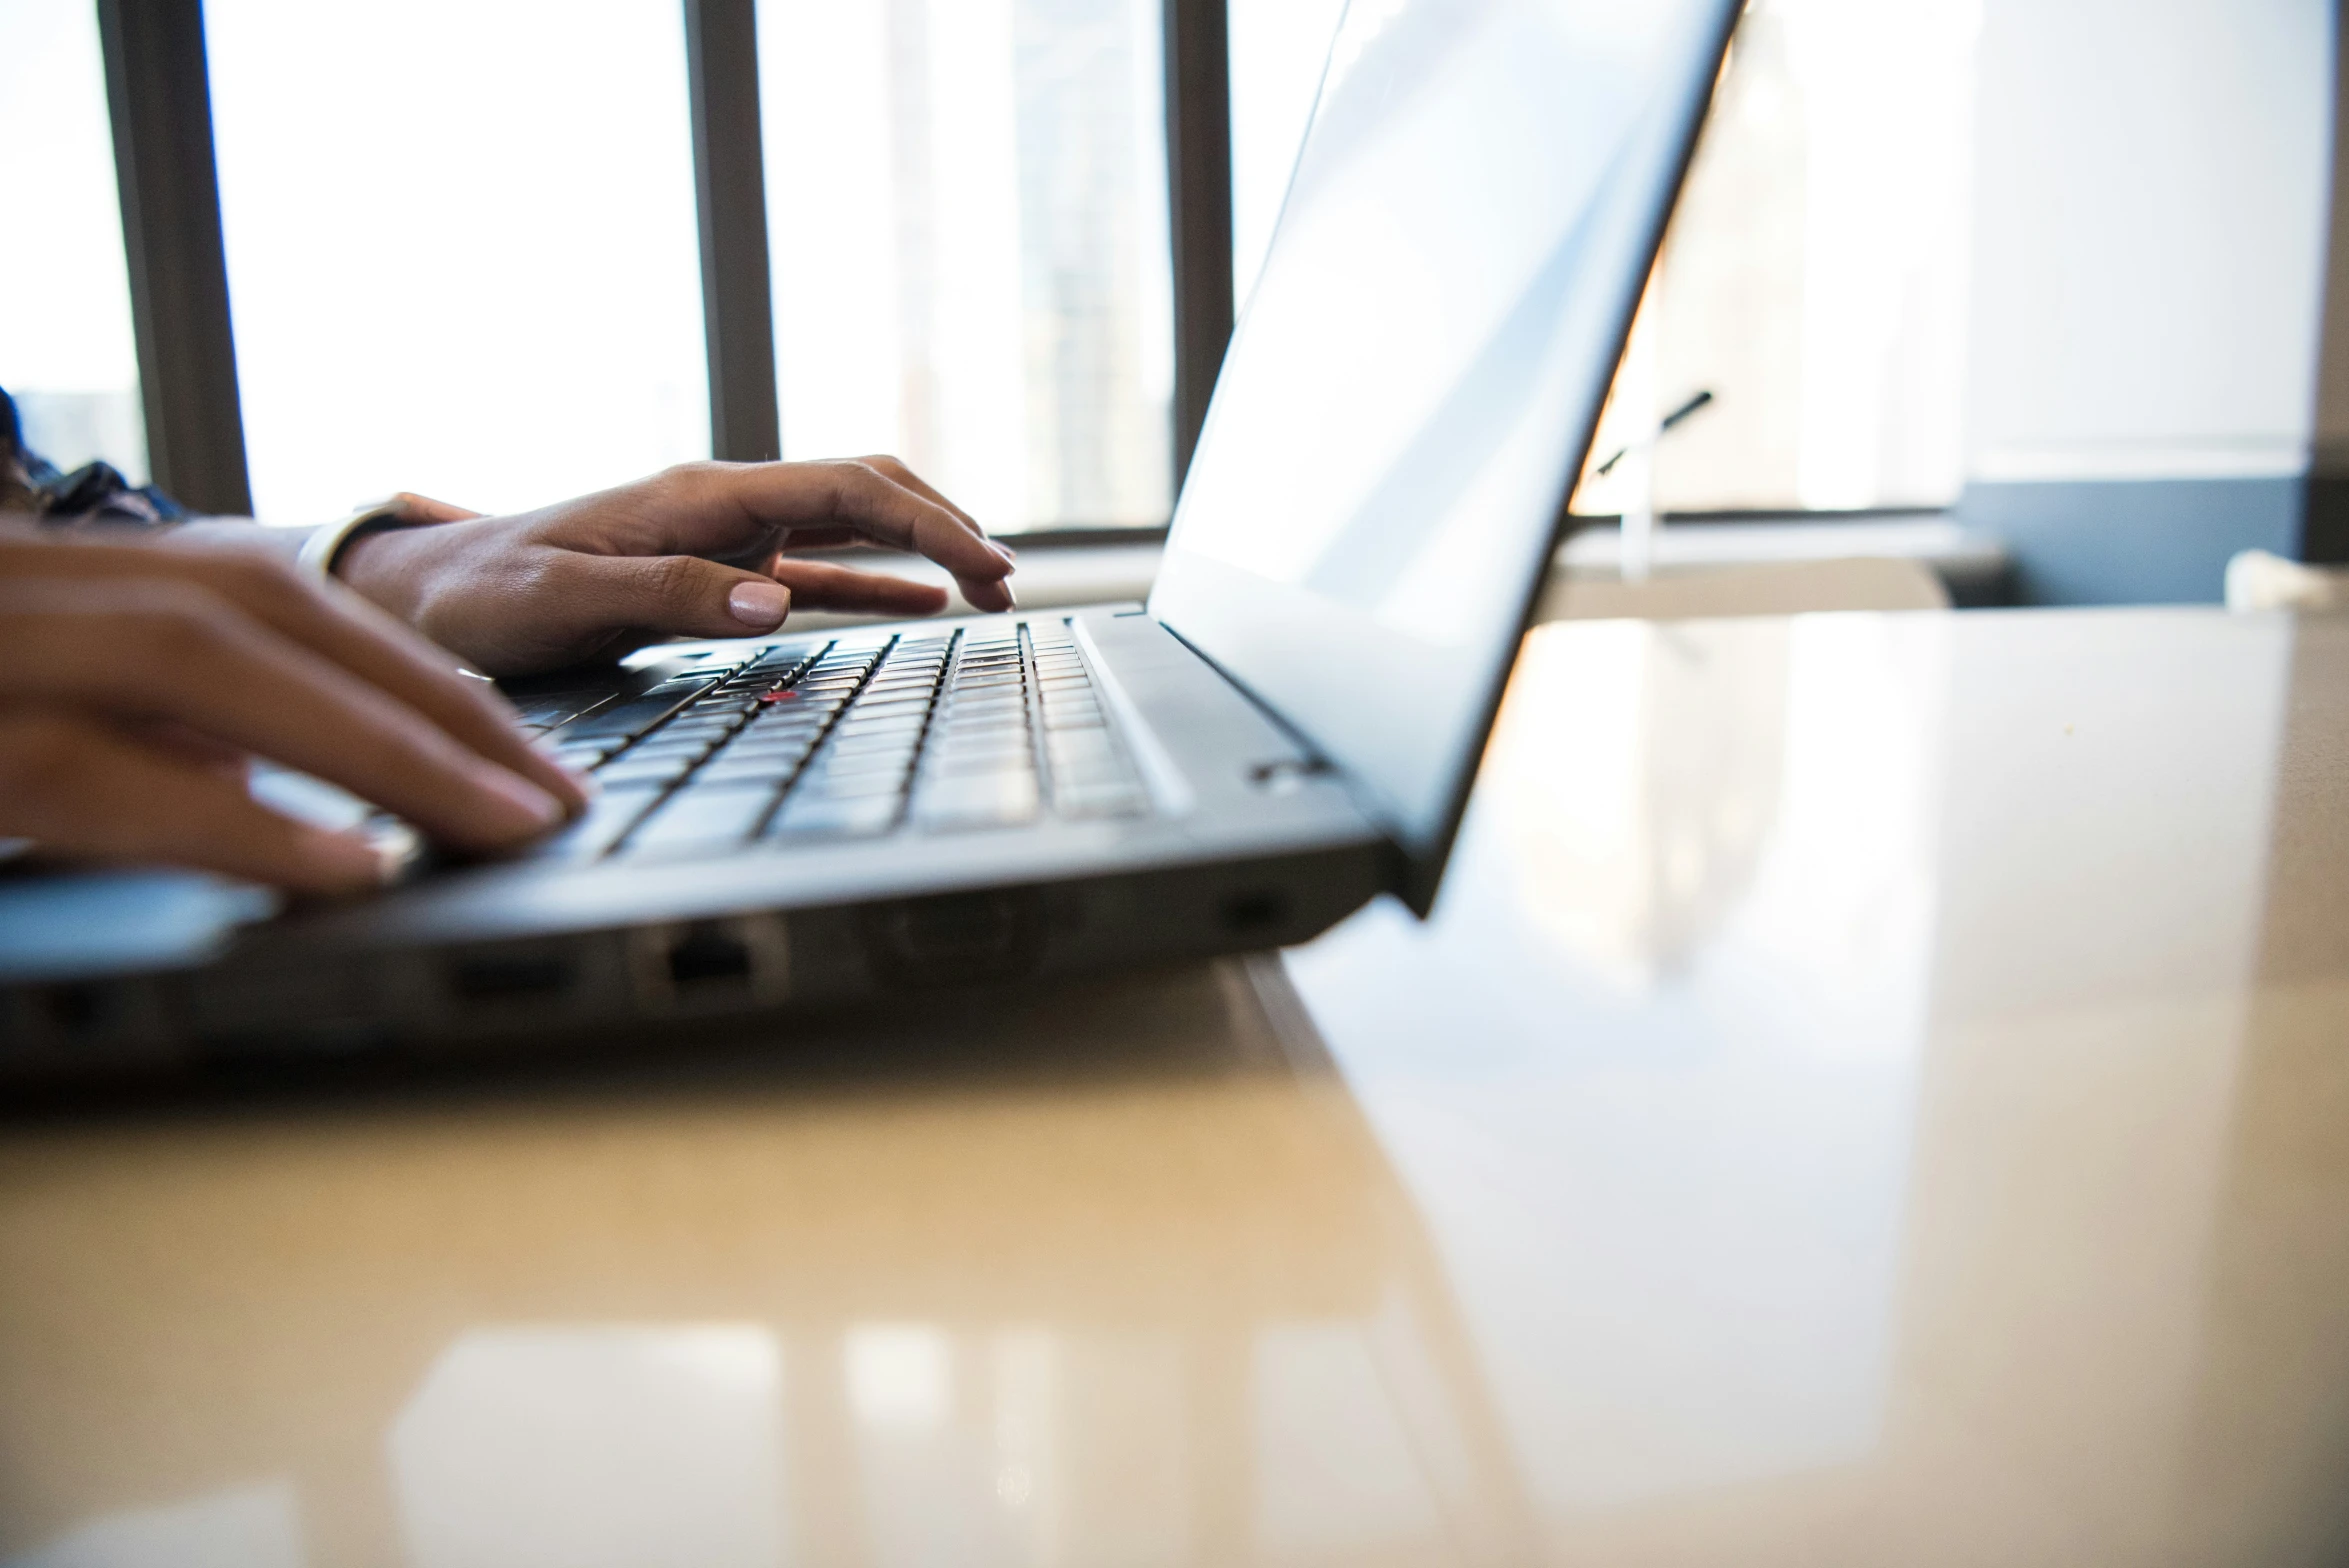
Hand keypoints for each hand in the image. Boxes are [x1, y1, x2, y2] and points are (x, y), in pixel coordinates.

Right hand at [0, 529, 587, 893]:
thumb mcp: (36, 711)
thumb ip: (139, 730)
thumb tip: (244, 775)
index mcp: (63, 578)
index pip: (274, 602)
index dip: (412, 676)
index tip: (528, 758)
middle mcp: (26, 586)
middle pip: (262, 612)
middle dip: (425, 705)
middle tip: (555, 800)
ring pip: (197, 660)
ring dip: (367, 745)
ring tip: (500, 826)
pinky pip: (92, 770)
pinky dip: (235, 820)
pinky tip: (352, 870)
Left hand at [336, 457, 1016, 676]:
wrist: (421, 594)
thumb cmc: (482, 595)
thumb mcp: (564, 599)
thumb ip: (669, 596)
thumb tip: (774, 604)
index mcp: (699, 495)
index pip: (844, 488)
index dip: (928, 522)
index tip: (987, 565)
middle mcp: (722, 503)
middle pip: (864, 488)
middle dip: (945, 523)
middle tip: (1005, 580)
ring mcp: (723, 536)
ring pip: (851, 521)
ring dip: (922, 547)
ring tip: (987, 587)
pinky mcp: (712, 573)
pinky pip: (815, 568)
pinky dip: (875, 580)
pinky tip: (920, 605)